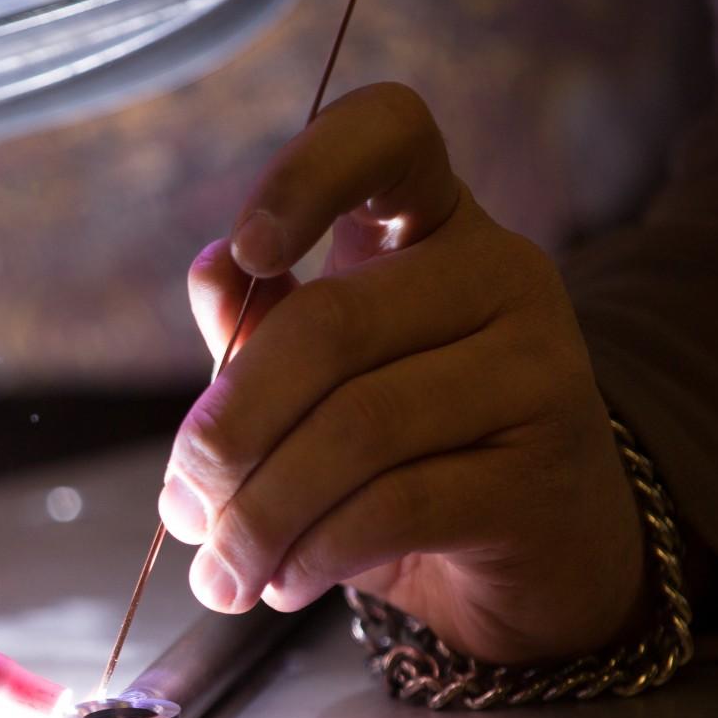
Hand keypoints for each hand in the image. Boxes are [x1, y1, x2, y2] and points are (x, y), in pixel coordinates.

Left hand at [159, 84, 645, 664]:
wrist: (536, 545)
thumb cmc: (415, 447)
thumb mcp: (333, 376)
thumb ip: (268, 323)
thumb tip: (210, 269)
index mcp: (439, 227)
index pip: (391, 134)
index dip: (306, 173)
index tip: (245, 251)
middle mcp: (501, 278)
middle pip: (330, 327)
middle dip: (228, 431)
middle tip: (179, 506)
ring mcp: (536, 373)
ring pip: (356, 431)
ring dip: (259, 516)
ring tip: (216, 572)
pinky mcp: (538, 475)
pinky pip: (394, 507)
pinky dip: (313, 552)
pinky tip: (280, 583)